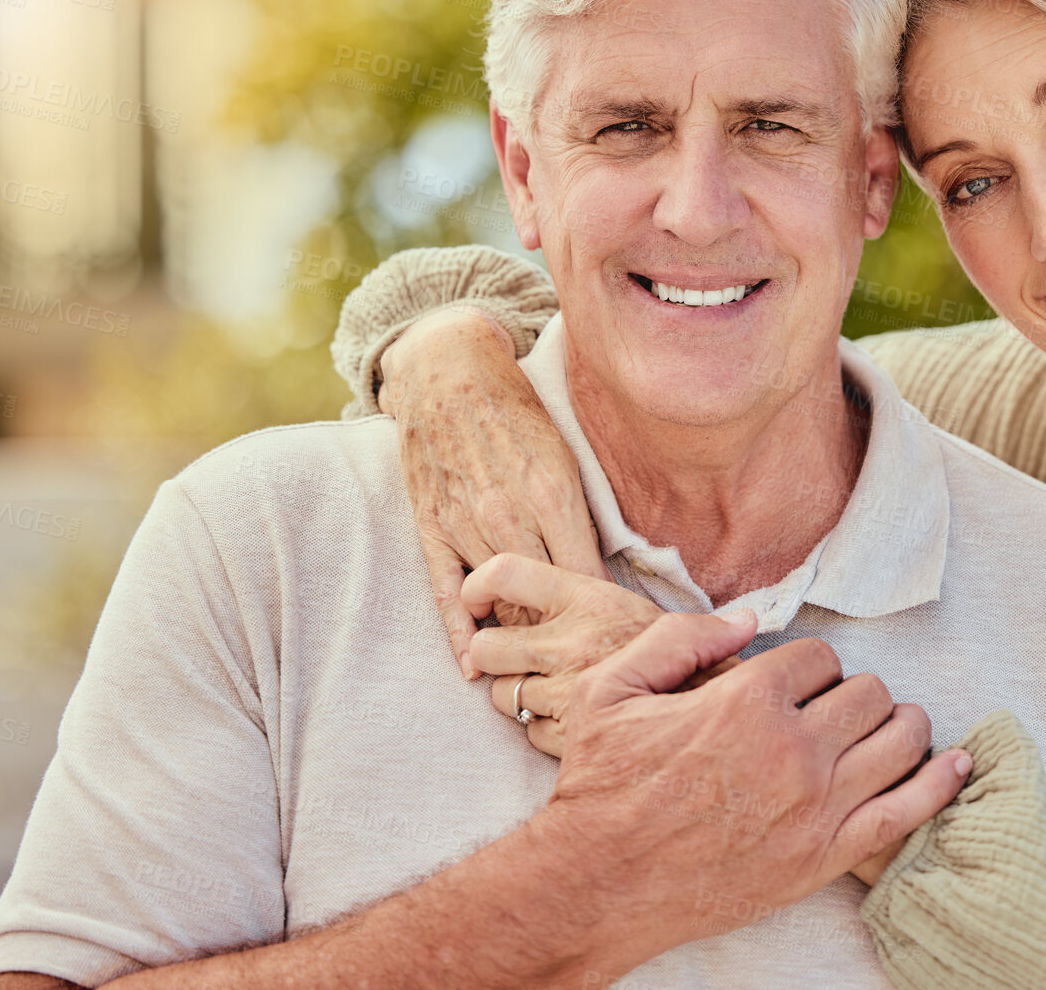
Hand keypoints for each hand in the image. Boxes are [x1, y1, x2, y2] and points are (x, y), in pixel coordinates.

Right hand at [379, 306, 608, 678]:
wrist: (449, 375)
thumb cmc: (518, 415)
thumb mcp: (567, 458)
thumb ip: (581, 516)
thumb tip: (601, 576)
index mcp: (554, 496)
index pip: (585, 579)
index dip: (601, 615)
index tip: (615, 640)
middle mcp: (510, 515)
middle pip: (542, 600)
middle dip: (563, 635)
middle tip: (582, 667)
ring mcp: (465, 523)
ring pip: (498, 602)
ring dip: (518, 638)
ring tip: (541, 671)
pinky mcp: (430, 527)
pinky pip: (445, 593)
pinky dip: (459, 633)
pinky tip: (473, 666)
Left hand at [463, 555, 737, 757]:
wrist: (726, 706)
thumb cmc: (687, 655)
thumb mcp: (638, 608)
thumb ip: (583, 599)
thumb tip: (526, 590)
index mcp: (588, 597)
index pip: (505, 573)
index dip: (477, 586)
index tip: (478, 599)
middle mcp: (571, 642)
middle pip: (485, 644)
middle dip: (490, 655)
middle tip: (515, 658)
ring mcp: (567, 692)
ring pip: (500, 695)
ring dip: (517, 697)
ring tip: (552, 692)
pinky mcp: (571, 737)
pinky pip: (528, 733)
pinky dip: (543, 730)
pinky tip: (574, 721)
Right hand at [550, 610, 971, 965]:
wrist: (599, 884)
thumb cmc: (602, 787)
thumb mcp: (613, 690)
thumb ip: (682, 638)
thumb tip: (747, 616)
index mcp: (747, 700)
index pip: (819, 657)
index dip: (808, 667)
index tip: (793, 685)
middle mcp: (793, 748)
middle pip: (869, 692)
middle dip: (854, 693)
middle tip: (832, 711)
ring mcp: (816, 805)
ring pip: (900, 739)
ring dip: (900, 725)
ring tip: (885, 728)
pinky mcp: (826, 855)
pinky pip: (908, 810)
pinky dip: (941, 782)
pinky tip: (959, 764)